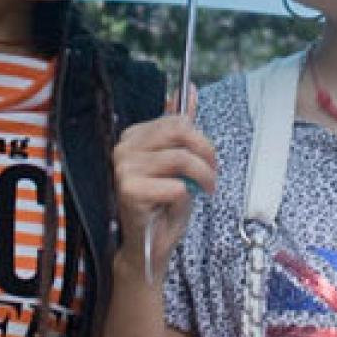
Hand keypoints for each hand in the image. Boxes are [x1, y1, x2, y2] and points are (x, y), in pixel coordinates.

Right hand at [114, 91, 215, 279]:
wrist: (149, 246)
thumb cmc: (164, 204)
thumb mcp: (179, 162)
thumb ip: (181, 127)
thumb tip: (188, 90)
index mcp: (134, 136)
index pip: (177, 120)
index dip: (201, 140)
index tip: (209, 160)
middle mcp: (124, 147)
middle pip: (180, 132)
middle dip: (205, 153)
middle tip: (212, 175)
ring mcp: (123, 168)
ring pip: (181, 159)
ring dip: (202, 177)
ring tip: (205, 191)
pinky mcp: (129, 190)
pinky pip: (176, 185)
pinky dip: (186, 198)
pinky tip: (176, 207)